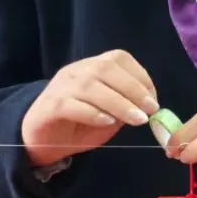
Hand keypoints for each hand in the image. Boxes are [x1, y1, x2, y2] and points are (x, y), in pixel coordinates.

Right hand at [21, 50, 158, 167]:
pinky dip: (92, 112)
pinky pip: (70, 104)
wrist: (42, 139)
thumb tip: (150, 108)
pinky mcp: (49, 106)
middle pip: (106, 69)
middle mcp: (77, 70)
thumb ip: (128, 107)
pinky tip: (107, 122)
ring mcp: (60, 86)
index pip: (119, 59)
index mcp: (94, 66)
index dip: (141, 77)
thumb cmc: (82, 123)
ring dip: (118, 103)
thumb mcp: (111, 115)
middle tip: (150, 110)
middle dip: (133, 89)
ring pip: (90, 86)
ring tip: (136, 120)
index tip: (154, 101)